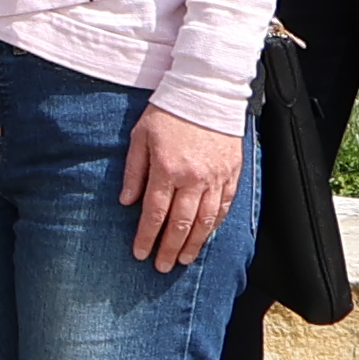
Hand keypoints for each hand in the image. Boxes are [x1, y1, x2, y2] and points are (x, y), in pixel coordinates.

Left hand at [122, 98, 243, 275]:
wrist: (206, 93)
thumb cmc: (168, 112)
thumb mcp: (140, 136)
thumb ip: (133, 171)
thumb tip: (126, 201)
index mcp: (167, 169)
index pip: (154, 212)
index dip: (147, 236)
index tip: (140, 253)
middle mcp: (193, 178)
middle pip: (181, 223)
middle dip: (169, 248)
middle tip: (162, 266)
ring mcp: (216, 178)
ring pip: (206, 221)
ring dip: (194, 244)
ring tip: (184, 259)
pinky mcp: (232, 174)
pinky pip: (225, 207)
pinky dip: (215, 226)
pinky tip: (207, 236)